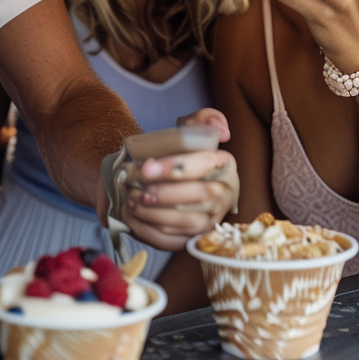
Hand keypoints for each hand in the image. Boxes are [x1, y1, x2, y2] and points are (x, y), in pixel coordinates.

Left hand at [118, 111, 237, 250]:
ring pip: (190, 221)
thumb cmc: (179, 156)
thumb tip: (222, 129)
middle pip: (201, 194)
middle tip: (138, 190)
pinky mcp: (198, 237)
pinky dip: (153, 231)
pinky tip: (135, 220)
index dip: (175, 166)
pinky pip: (179, 240)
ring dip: (158, 214)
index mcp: (224, 164)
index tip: (146, 168)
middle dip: (166, 193)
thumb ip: (204, 119)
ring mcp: (214, 218)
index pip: (204, 163)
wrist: (169, 182)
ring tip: (133, 203)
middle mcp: (225, 192)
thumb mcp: (189, 132)